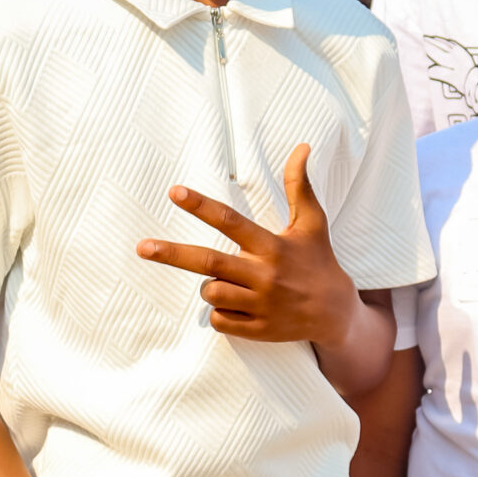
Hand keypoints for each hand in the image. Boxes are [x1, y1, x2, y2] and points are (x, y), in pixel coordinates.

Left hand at [138, 144, 356, 345]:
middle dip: (172, 254)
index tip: (174, 191)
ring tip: (229, 280)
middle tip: (142, 247)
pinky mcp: (257, 330)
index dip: (200, 205)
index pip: (230, 221)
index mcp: (273, 246)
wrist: (335, 313)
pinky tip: (238, 305)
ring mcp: (260, 305)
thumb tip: (302, 146)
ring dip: (210, 285)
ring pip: (211, 293)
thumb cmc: (318, 260)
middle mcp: (265, 275)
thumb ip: (299, 185)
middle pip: (209, 262)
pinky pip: (219, 321)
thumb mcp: (312, 222)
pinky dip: (220, 312)